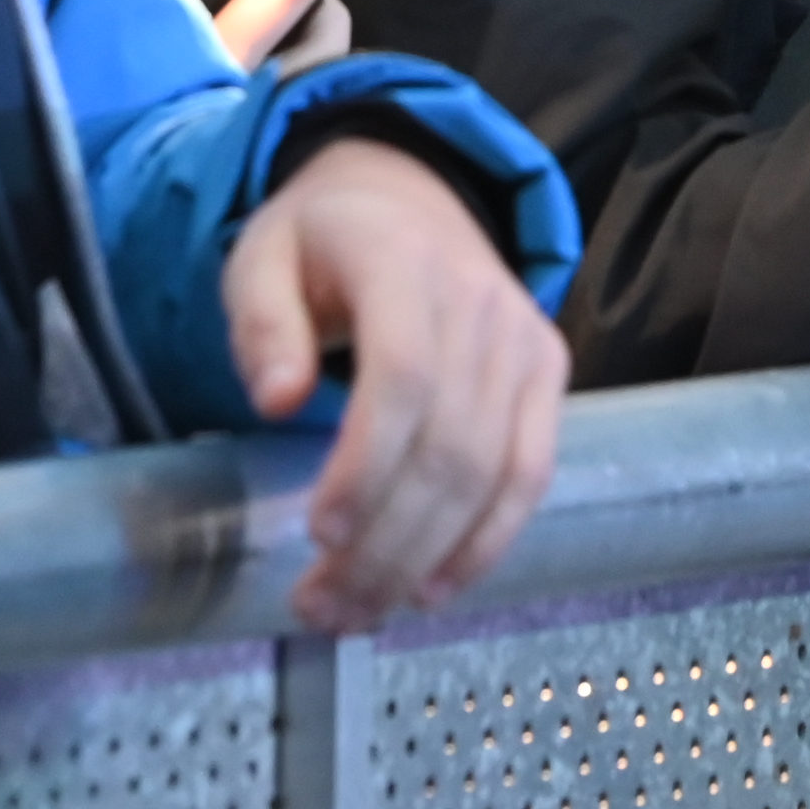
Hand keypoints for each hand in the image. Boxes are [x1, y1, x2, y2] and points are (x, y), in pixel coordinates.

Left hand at [221, 136, 564, 631]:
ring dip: (424, 559)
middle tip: (318, 606)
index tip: (318, 534)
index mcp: (402, 261)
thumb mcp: (261, 256)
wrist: (409, 197)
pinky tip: (431, 588)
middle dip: (385, 542)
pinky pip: (530, 472)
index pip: (404, 376)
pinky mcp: (548, 372)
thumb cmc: (322, 241)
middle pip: (448, 444)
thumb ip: (262, 322)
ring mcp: (524, 339)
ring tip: (356, 611)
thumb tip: (278, 401)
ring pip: (489, 473)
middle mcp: (480, 301)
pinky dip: (488, 541)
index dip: (367, 465)